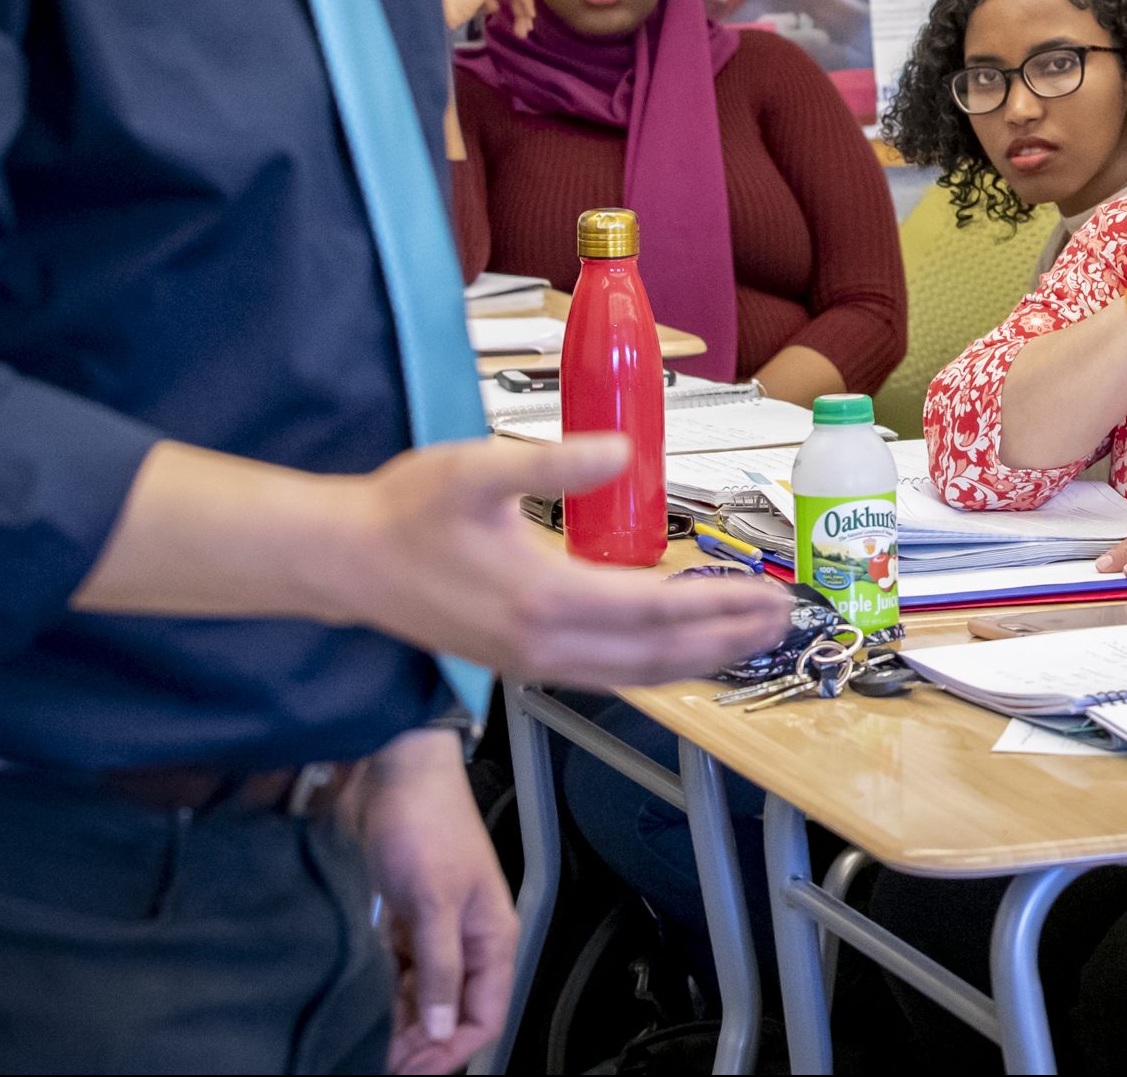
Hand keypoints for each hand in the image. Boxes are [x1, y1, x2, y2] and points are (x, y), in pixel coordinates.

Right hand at [323, 436, 791, 685]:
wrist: (344, 563)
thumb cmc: (406, 511)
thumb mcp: (478, 469)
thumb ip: (554, 460)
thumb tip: (620, 452)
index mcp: (543, 599)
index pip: (655, 611)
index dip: (718, 604)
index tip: (766, 592)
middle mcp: (545, 645)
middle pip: (658, 655)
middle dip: (726, 639)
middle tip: (782, 619)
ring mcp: (533, 663)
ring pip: (636, 675)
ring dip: (698, 658)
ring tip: (748, 638)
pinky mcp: (521, 662)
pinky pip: (608, 675)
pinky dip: (656, 665)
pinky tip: (678, 650)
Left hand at [350, 726, 514, 1073]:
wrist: (394, 774)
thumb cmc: (426, 824)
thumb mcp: (435, 901)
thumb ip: (442, 968)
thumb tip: (442, 1029)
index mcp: (491, 937)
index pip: (484, 1016)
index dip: (453, 1051)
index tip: (413, 1070)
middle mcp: (466, 940)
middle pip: (453, 1014)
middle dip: (423, 1045)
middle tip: (383, 1065)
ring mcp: (434, 931)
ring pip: (424, 999)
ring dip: (401, 1026)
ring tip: (370, 1047)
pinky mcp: (403, 921)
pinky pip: (400, 976)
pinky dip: (386, 998)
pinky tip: (366, 1013)